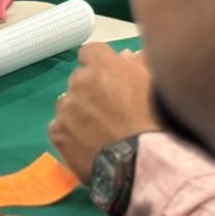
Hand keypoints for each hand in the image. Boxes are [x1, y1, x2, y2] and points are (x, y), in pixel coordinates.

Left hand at [48, 43, 158, 181]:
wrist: (143, 163)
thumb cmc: (157, 122)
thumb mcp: (155, 86)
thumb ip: (137, 65)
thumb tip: (124, 56)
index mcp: (102, 66)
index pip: (90, 52)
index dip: (100, 64)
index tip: (111, 78)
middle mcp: (78, 82)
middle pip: (79, 79)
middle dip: (92, 89)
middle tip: (111, 110)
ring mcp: (65, 108)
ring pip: (68, 103)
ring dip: (79, 111)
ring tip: (101, 131)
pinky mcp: (57, 133)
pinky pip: (60, 127)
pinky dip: (71, 133)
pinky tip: (89, 145)